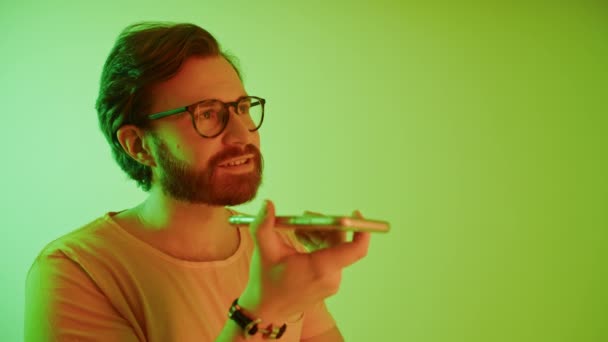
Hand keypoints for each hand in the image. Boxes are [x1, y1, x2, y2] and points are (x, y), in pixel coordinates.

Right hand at [239, 200, 370, 321]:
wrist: (266, 312)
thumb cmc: (266, 284)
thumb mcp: (264, 252)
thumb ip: (263, 225)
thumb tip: (266, 205)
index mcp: (320, 268)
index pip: (355, 249)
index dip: (361, 229)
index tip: (356, 213)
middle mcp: (331, 277)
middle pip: (340, 242)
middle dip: (324, 225)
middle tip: (305, 216)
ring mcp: (331, 282)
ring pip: (335, 249)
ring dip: (319, 234)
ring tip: (298, 229)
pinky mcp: (328, 283)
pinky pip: (331, 258)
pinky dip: (319, 245)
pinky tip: (302, 238)